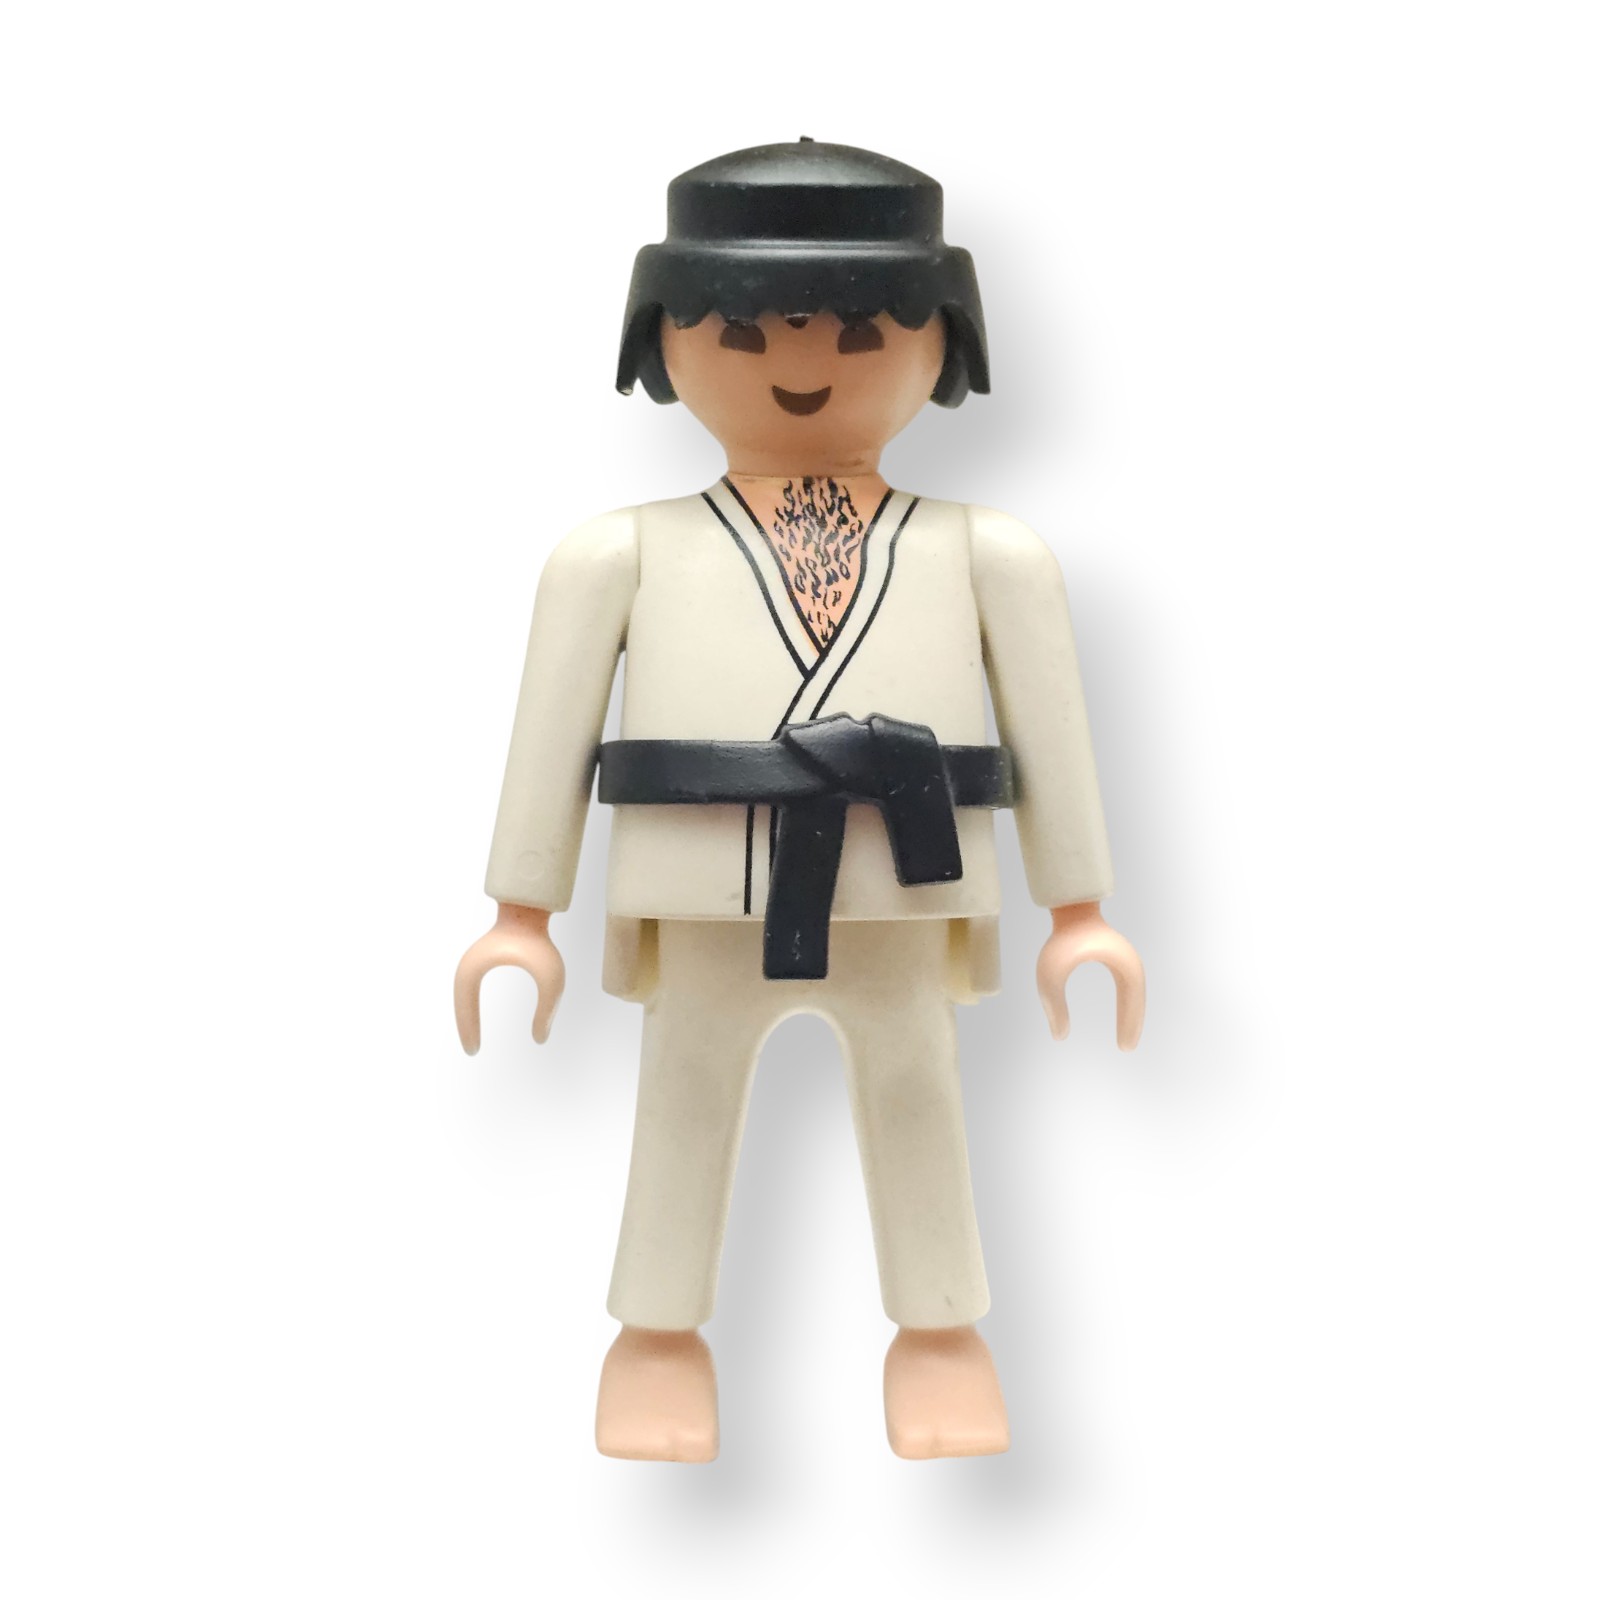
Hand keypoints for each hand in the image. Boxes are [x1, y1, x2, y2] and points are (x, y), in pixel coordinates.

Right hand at [454, 903, 565, 1052]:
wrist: (530, 907)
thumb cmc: (540, 941)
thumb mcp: (551, 979)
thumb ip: (548, 1010)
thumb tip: (540, 1040)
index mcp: (474, 969)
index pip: (465, 1006)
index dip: (468, 1029)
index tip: (474, 1051)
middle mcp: (469, 965)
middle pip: (461, 1003)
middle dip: (465, 1027)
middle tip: (472, 1051)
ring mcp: (475, 960)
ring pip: (464, 995)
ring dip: (467, 1016)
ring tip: (473, 1040)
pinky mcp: (483, 957)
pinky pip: (471, 987)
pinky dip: (472, 1005)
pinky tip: (479, 1018)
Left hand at [1036, 901, 1144, 1049]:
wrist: (1069, 905)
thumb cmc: (1061, 938)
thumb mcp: (1051, 974)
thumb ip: (1053, 1005)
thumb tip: (1059, 1036)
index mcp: (1123, 966)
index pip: (1132, 1002)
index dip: (1129, 1024)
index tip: (1124, 1048)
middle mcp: (1129, 962)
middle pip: (1137, 999)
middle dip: (1133, 1023)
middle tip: (1127, 1049)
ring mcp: (1124, 958)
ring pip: (1134, 993)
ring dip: (1131, 1014)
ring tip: (1126, 1039)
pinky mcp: (1116, 956)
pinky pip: (1126, 986)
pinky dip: (1126, 1003)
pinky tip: (1121, 1016)